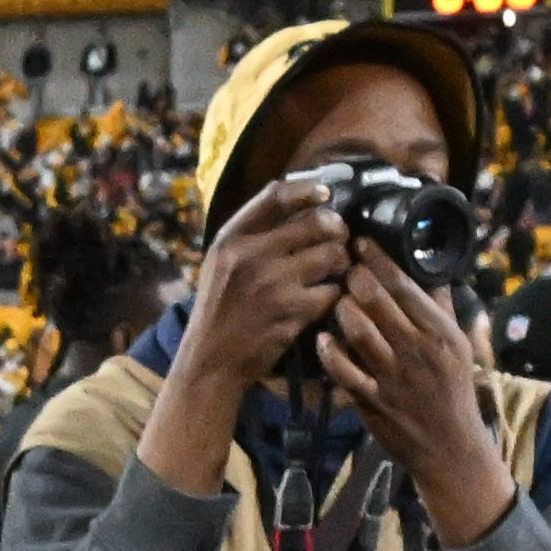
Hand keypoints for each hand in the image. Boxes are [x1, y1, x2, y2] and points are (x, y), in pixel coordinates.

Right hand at [181, 183, 351, 398]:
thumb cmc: (220, 308)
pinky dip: (334, 294)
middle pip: (316, 222)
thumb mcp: (221, 263)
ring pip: (332, 255)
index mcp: (231, 239)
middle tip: (338, 239)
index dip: (308, 189)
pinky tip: (324, 298)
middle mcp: (251, 256)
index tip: (325, 193)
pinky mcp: (291, 313)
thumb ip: (250, 234)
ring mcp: (272, 284)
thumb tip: (296, 202)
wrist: (210, 361)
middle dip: (336, 229)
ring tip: (334, 269)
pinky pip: (332, 291)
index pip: (276, 196)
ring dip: (340, 261)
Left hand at [311, 256, 510, 536]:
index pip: (405, 286)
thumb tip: (431, 271)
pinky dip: (330, 353)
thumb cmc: (453, 391)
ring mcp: (394, 378)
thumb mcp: (458, 346)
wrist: (451, 447)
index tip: (360, 243)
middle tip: (342, 265)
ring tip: (335, 299)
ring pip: (359, 331)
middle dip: (354, 278)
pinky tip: (321, 339)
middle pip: (378, 302)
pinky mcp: (374, 403)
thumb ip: (441, 309)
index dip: (378, 260)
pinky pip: (345, 372)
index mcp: (441, 332)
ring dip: (341, 309)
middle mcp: (418, 351)